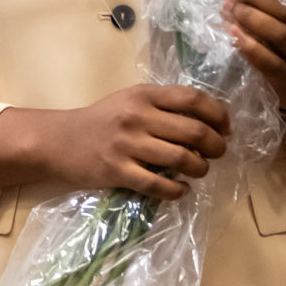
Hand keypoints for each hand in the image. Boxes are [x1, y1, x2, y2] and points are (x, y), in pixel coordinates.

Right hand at [0, 85, 229, 201]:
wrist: (60, 142)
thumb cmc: (102, 121)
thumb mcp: (130, 101)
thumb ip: (165, 106)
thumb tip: (213, 123)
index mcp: (143, 95)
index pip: (193, 99)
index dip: (218, 114)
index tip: (226, 128)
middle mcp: (136, 116)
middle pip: (194, 131)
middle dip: (216, 146)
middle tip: (217, 153)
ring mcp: (127, 144)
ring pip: (182, 159)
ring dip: (200, 169)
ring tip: (197, 170)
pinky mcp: (118, 171)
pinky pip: (160, 185)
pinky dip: (177, 190)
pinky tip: (179, 189)